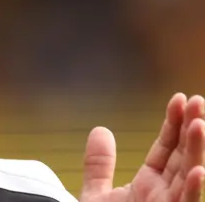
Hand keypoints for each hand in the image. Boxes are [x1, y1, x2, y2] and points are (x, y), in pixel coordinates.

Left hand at [81, 93, 204, 201]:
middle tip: (197, 101)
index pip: (166, 148)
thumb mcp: (97, 193)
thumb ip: (99, 164)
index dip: (173, 124)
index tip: (179, 99)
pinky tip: (198, 170)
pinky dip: (192, 190)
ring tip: (198, 124)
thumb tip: (100, 130)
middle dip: (190, 130)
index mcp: (149, 185)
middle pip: (182, 157)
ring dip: (195, 151)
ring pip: (187, 177)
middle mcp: (164, 194)